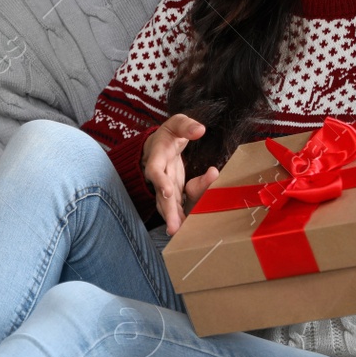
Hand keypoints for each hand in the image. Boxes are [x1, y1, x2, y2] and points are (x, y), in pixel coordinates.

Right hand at [142, 113, 220, 235]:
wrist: (158, 145)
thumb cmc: (168, 134)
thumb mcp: (176, 123)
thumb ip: (186, 126)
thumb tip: (200, 130)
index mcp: (157, 157)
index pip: (155, 170)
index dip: (160, 181)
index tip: (167, 192)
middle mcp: (159, 175)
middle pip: (161, 195)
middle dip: (168, 211)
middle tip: (173, 227)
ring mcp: (165, 186)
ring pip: (167, 205)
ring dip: (173, 219)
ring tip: (179, 233)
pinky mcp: (173, 192)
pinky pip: (176, 206)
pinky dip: (181, 217)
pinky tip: (187, 230)